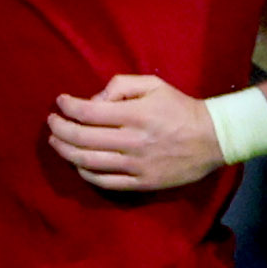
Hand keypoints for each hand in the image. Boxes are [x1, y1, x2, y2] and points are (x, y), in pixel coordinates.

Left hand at [46, 74, 224, 190]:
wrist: (214, 139)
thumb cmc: (181, 108)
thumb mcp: (155, 85)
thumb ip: (121, 85)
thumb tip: (94, 101)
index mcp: (136, 115)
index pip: (88, 112)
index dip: (67, 107)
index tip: (60, 102)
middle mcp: (132, 141)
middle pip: (81, 138)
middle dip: (59, 129)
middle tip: (52, 122)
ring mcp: (136, 165)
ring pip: (86, 162)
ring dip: (64, 151)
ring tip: (56, 142)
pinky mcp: (141, 183)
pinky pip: (103, 182)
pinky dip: (84, 172)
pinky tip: (77, 163)